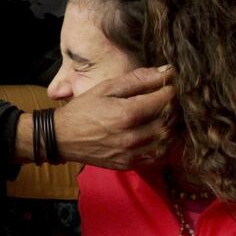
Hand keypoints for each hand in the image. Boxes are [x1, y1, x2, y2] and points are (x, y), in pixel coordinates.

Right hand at [54, 66, 174, 169]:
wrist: (62, 138)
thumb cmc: (83, 109)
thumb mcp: (106, 88)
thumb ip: (138, 79)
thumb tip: (167, 70)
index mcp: (127, 113)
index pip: (165, 99)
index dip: (172, 89)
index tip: (169, 84)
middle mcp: (132, 136)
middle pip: (169, 120)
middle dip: (174, 107)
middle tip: (169, 99)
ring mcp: (132, 153)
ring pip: (167, 139)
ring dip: (171, 126)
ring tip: (166, 115)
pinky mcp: (129, 164)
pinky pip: (157, 155)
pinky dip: (163, 144)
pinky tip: (158, 133)